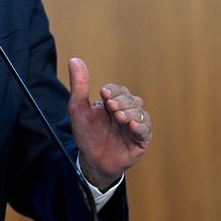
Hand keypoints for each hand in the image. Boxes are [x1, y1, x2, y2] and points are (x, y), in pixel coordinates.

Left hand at [67, 57, 151, 190]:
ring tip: (118, 116)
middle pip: (130, 99)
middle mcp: (126, 111)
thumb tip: (74, 59)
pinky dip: (140, 125)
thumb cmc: (86, 134)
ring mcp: (134, 125)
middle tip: (111, 106)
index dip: (113, 90)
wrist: (92, 161)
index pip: (118, 90)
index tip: (103, 93)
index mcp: (112, 103)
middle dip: (121, 101)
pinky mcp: (141, 140)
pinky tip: (130, 126)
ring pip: (139, 112)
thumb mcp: (78, 109)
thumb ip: (79, 86)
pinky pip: (146, 129)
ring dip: (130, 112)